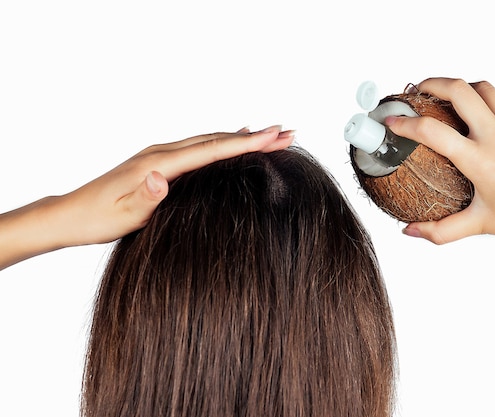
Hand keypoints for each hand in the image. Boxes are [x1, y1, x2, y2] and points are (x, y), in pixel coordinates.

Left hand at [0, 126, 294, 268]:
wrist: (70, 214)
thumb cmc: (96, 219)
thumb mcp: (121, 215)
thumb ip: (144, 196)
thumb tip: (160, 178)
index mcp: (159, 163)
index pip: (212, 150)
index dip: (247, 143)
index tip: (275, 135)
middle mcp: (161, 152)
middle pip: (216, 139)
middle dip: (254, 136)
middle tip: (286, 132)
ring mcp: (159, 155)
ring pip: (209, 140)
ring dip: (240, 137)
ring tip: (269, 135)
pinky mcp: (158, 162)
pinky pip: (198, 147)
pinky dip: (220, 143)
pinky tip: (229, 142)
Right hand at [386, 78, 494, 293]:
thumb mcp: (481, 224)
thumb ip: (441, 230)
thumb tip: (412, 231)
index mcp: (480, 160)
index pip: (431, 131)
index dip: (404, 123)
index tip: (392, 120)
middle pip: (458, 89)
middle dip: (431, 83)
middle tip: (417, 90)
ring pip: (484, 88)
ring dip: (461, 87)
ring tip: (447, 96)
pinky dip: (488, 109)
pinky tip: (485, 127)